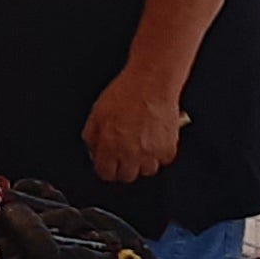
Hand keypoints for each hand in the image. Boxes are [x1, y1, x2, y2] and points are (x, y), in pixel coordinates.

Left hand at [82, 67, 186, 184]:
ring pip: (146, 171)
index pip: (105, 173)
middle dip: (123, 166)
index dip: (106, 168)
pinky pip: (163, 161)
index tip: (108, 163)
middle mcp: (130, 153)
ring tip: (141, 145)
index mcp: (109, 145)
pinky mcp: (167, 148)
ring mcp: (150, 153)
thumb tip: (93, 150)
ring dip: (143, 162)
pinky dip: (160, 154)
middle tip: (124, 153)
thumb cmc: (126, 92)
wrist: (152, 82)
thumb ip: (92, 136)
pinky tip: (155, 140)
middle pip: (126, 176)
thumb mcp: (97, 113)